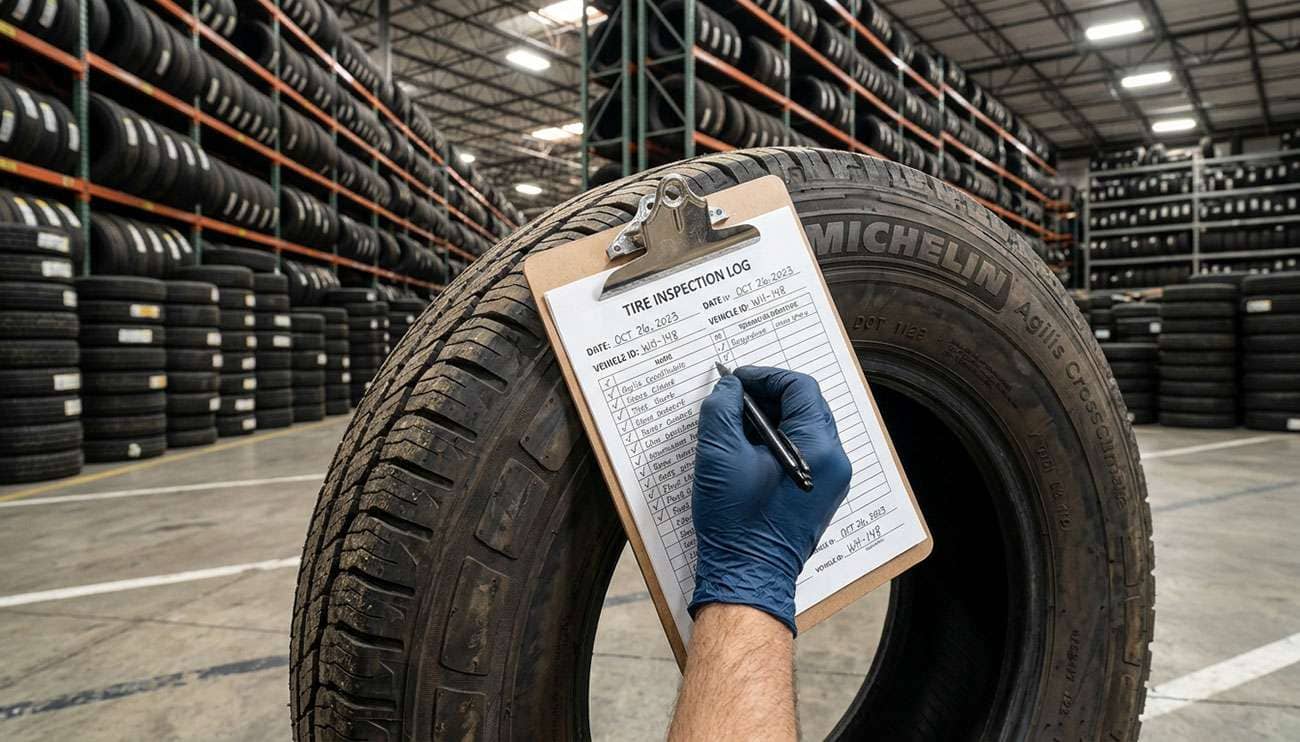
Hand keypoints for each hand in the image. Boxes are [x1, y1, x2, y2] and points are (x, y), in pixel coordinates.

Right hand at [689, 366, 852, 634]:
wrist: (748, 576)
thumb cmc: (736, 522)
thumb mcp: (719, 456)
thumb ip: (722, 409)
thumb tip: (729, 387)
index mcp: (818, 447)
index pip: (800, 388)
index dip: (765, 377)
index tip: (736, 380)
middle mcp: (834, 461)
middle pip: (807, 406)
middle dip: (769, 396)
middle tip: (735, 398)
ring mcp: (830, 481)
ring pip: (805, 429)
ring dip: (773, 419)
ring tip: (736, 425)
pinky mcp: (819, 495)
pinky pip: (805, 453)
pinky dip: (779, 442)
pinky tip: (748, 450)